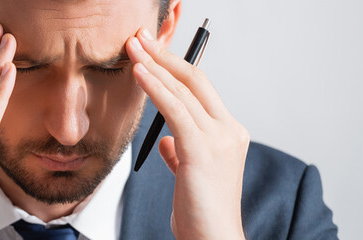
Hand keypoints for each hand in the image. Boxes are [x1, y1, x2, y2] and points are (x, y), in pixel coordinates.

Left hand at [126, 28, 248, 238]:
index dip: (174, 67)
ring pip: (184, 90)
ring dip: (155, 65)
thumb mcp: (191, 175)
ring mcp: (219, 138)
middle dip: (165, 55)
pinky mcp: (203, 149)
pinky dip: (155, 88)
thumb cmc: (201, 213)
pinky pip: (175, 109)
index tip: (151, 52)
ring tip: (133, 48)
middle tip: (140, 38)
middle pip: (195, 80)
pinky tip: (140, 74)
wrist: (214, 239)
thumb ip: (182, 152)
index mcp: (228, 134)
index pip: (200, 89)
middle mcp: (229, 130)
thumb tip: (167, 141)